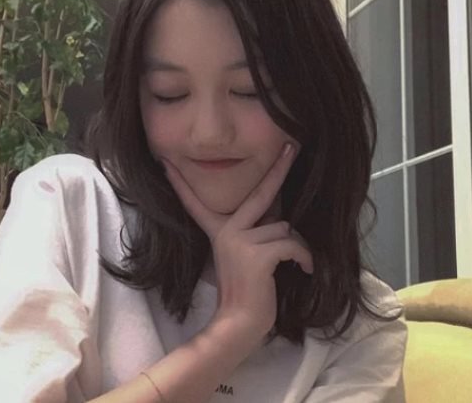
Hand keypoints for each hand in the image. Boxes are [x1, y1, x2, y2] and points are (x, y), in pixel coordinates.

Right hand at [161, 143, 313, 341]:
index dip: (181, 183)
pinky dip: (304, 258)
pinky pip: (292, 244)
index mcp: (218, 232)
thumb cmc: (247, 293)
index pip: (196, 203)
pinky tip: (304, 270)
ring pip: (284, 227)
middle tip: (293, 147)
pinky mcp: (257, 255)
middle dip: (279, 168)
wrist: (239, 324)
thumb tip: (280, 218)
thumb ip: (253, 233)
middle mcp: (226, 232)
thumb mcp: (243, 257)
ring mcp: (240, 242)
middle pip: (260, 193)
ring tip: (294, 263)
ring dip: (295, 246)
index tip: (166, 164)